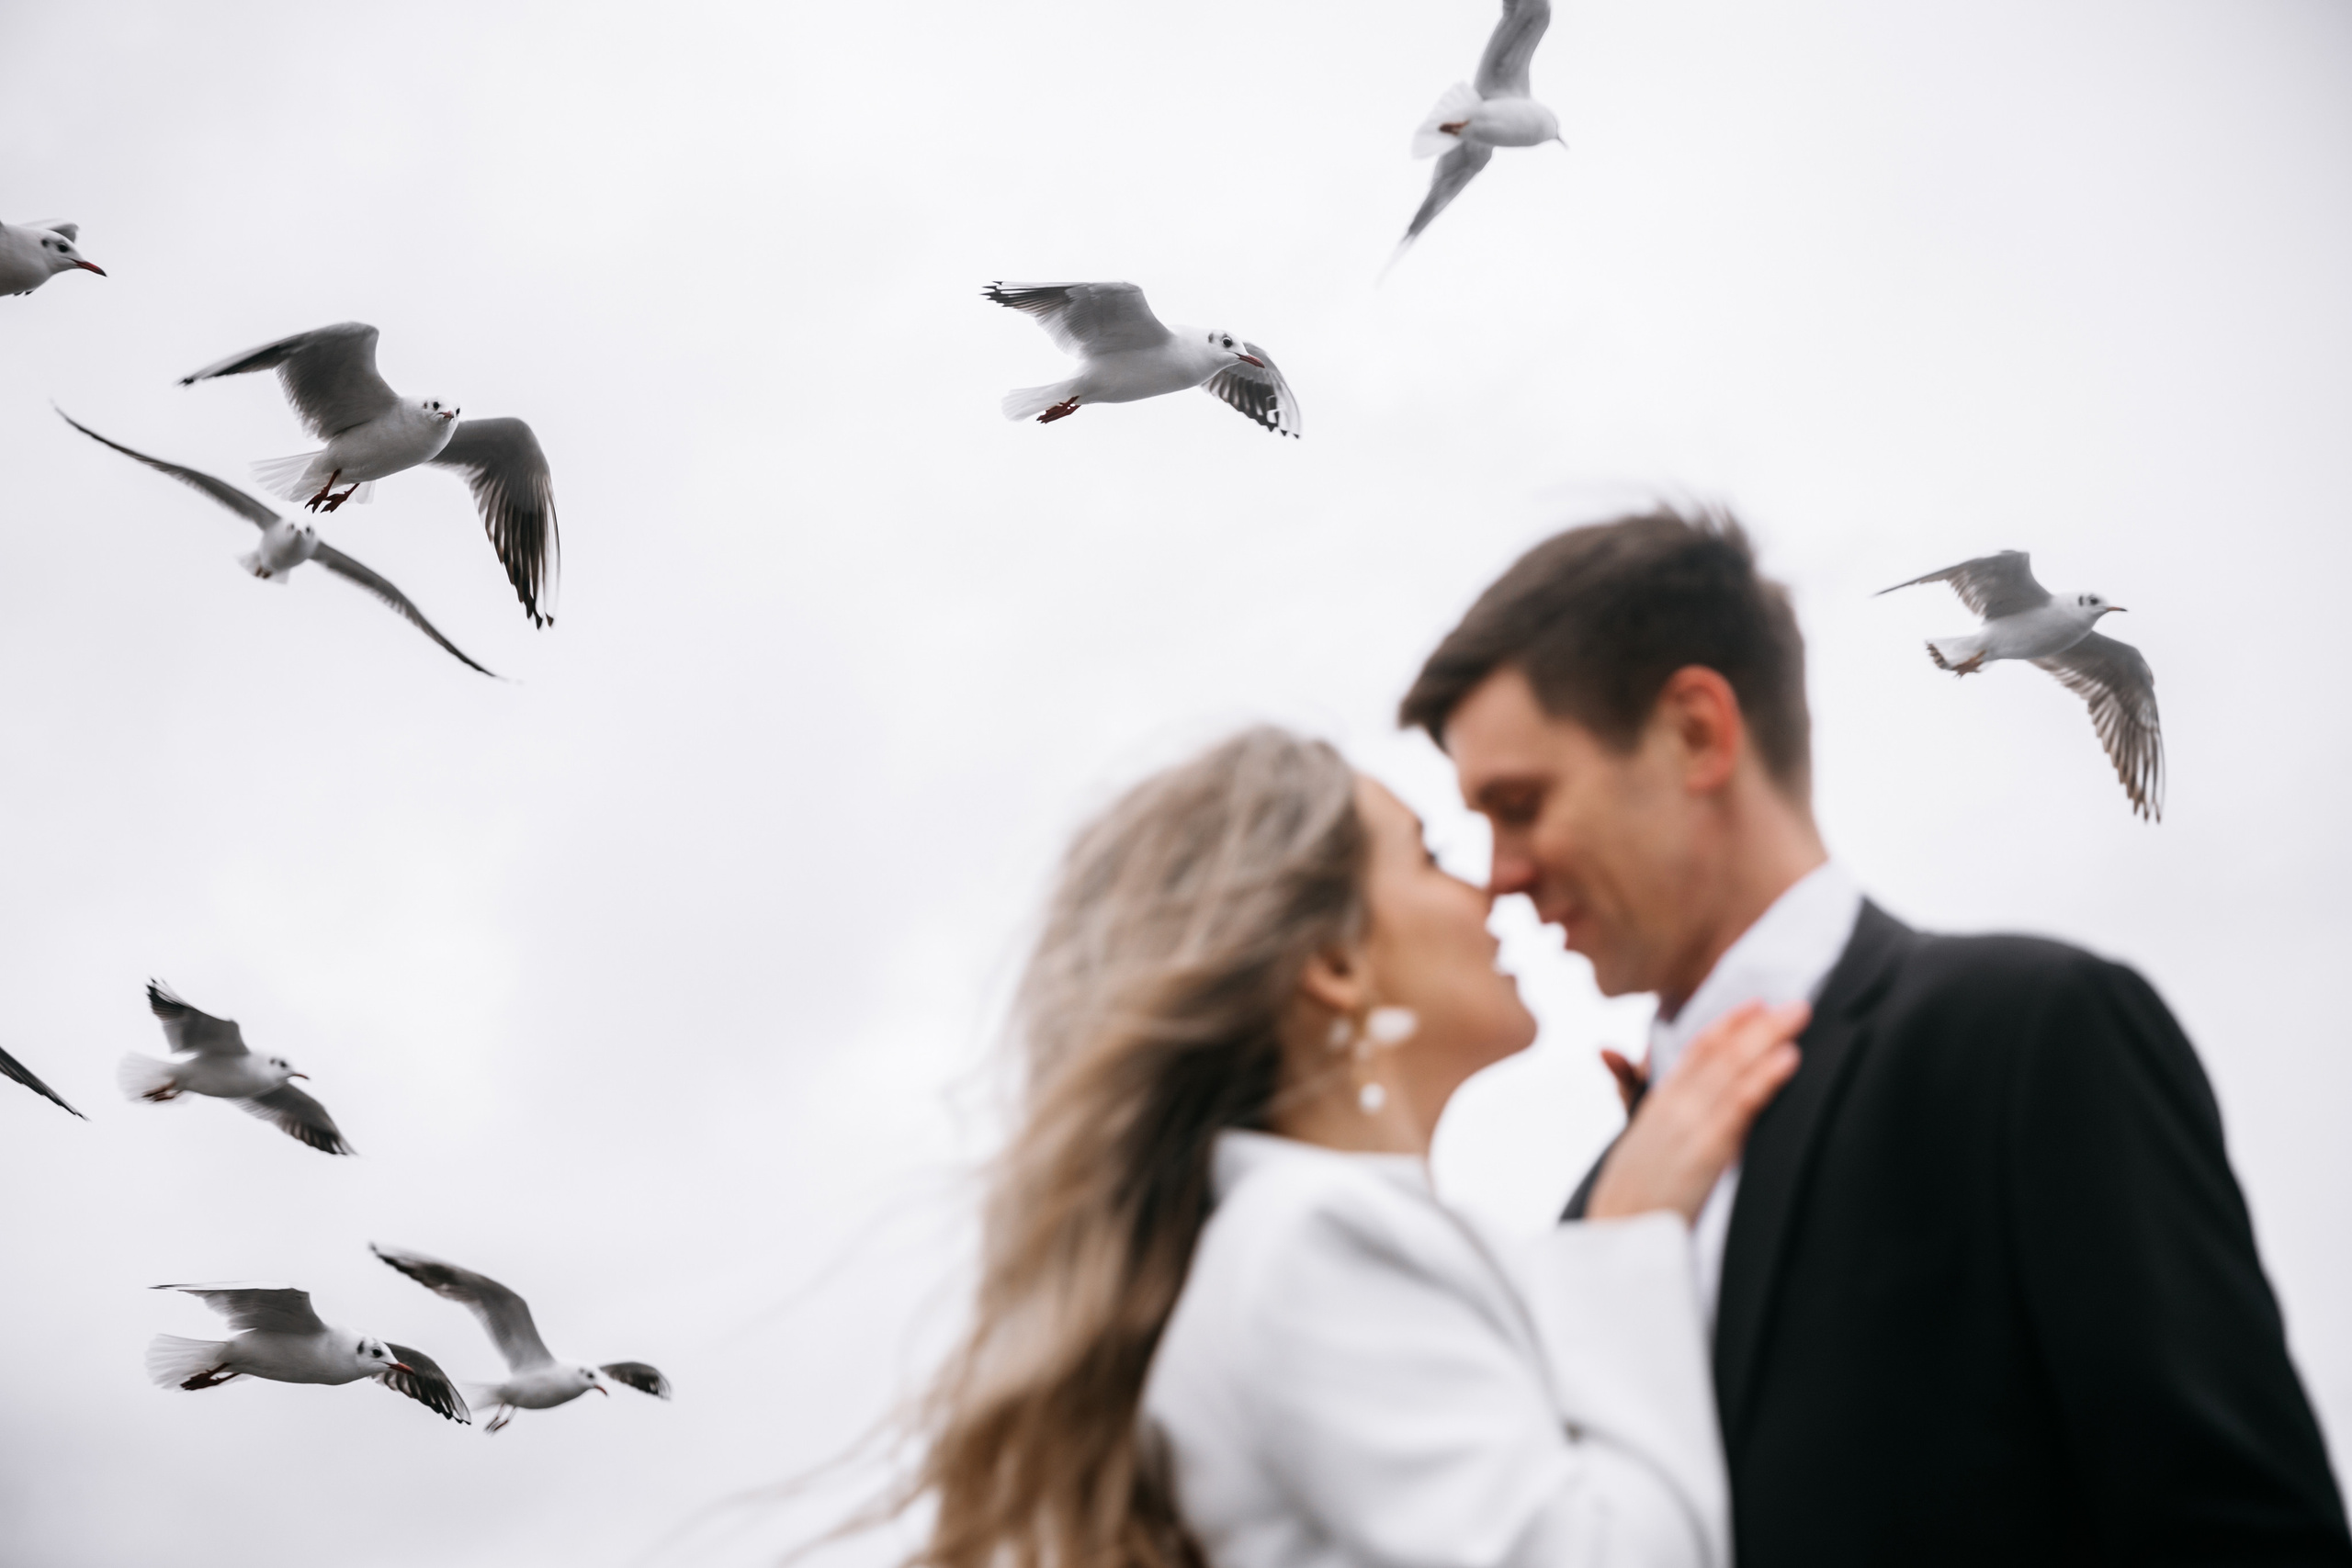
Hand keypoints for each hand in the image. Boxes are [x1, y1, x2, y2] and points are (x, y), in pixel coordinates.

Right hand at [1585, 1000, 1807, 1223]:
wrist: (1617, 1237)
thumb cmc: (1630, 1198)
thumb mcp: (1633, 1144)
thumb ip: (1632, 1095)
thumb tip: (1612, 1051)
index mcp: (1658, 1105)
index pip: (1696, 1052)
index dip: (1727, 1025)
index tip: (1757, 1005)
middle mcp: (1673, 1106)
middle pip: (1719, 1053)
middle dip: (1758, 1024)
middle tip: (1796, 1005)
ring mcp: (1689, 1125)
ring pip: (1731, 1069)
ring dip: (1767, 1038)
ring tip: (1798, 1017)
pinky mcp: (1705, 1150)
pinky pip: (1739, 1106)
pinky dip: (1763, 1078)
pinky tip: (1788, 1059)